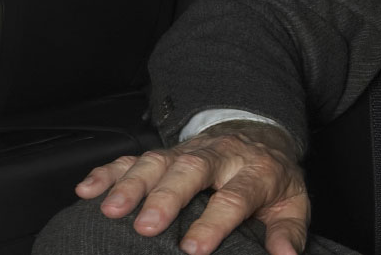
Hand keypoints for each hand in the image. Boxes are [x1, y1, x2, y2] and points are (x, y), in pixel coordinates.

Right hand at [74, 120, 309, 254]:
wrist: (260, 136)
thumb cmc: (271, 180)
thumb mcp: (292, 204)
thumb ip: (288, 232)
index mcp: (257, 171)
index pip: (235, 196)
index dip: (214, 222)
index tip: (193, 249)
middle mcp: (222, 156)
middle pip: (193, 169)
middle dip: (167, 197)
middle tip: (146, 226)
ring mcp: (190, 151)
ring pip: (160, 160)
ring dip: (133, 183)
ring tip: (111, 210)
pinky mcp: (166, 151)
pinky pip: (133, 157)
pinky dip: (109, 171)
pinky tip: (88, 189)